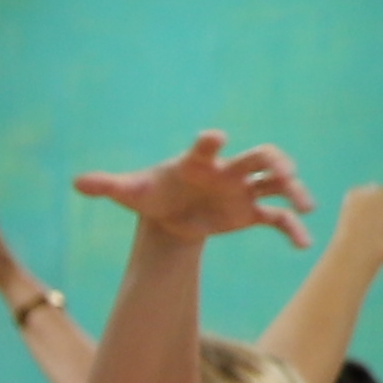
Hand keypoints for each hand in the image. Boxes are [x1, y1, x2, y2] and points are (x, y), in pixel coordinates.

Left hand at [71, 130, 310, 252]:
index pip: (206, 146)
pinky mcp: (250, 213)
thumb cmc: (151, 194)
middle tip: (285, 172)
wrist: (168, 213)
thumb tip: (77, 182)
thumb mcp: (130, 191)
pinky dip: (292, 229)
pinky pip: (277, 219)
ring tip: (305, 205)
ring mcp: (242, 191)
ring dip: (293, 190)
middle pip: (258, 157)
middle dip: (274, 161)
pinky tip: (303, 245)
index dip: (210, 140)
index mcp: (197, 161)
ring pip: (276, 184)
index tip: (215, 137)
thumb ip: (107, 185)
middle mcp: (227, 171)